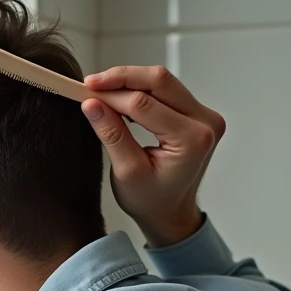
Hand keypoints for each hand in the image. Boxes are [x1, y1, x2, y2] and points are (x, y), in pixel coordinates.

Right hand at [81, 66, 226, 246]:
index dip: (111, 95)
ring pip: (163, 81)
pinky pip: (167, 90)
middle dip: (121, 78)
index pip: (144, 104)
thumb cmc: (151, 200)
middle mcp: (206, 122)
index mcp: (192, 140)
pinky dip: (141, 89)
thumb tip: (92, 104)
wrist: (171, 212)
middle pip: (160, 81)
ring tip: (101, 90)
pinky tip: (120, 96)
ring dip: (130, 81)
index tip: (84, 92)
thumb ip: (111, 134)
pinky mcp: (197, 113)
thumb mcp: (126, 171)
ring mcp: (205, 115)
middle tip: (91, 83)